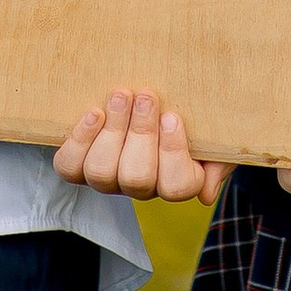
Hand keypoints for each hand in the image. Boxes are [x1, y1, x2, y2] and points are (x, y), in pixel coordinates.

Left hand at [54, 88, 224, 204]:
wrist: (152, 96)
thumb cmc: (191, 114)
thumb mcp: (215, 135)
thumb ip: (218, 161)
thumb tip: (206, 194)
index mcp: (177, 180)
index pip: (176, 187)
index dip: (172, 152)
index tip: (173, 116)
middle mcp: (141, 186)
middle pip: (137, 178)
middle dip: (140, 133)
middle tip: (146, 96)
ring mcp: (108, 178)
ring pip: (102, 172)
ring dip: (112, 131)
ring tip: (120, 95)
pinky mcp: (80, 165)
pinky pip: (71, 167)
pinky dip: (80, 141)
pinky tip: (94, 113)